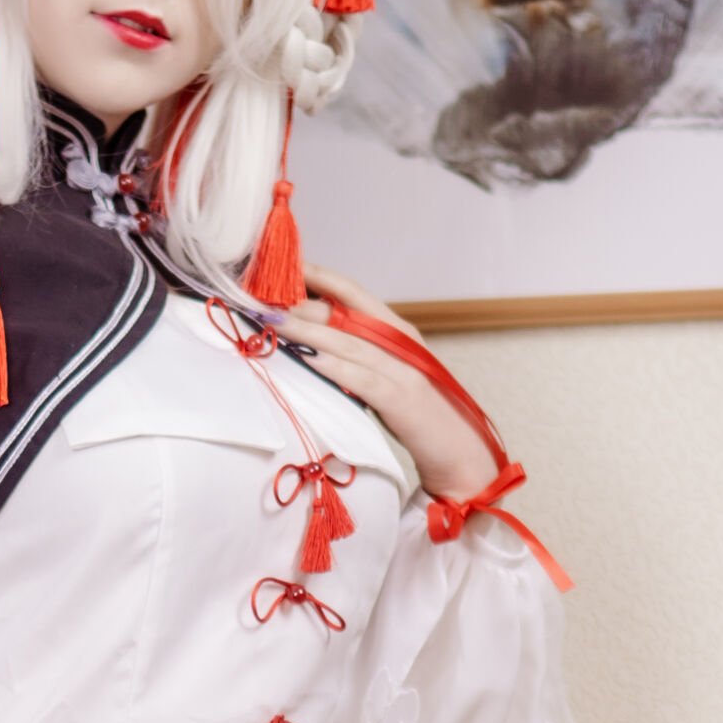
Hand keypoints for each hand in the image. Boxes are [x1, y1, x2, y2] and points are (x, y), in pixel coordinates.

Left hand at [284, 261, 494, 502]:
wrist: (462, 455)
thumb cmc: (419, 418)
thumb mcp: (388, 376)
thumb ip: (360, 356)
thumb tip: (314, 342)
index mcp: (397, 331)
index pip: (352, 292)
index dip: (318, 277)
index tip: (282, 267)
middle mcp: (400, 342)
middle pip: (343, 314)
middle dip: (300, 305)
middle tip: (261, 299)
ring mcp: (403, 369)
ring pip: (347, 341)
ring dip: (307, 330)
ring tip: (273, 322)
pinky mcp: (403, 399)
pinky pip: (363, 377)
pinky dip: (335, 366)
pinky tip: (309, 359)